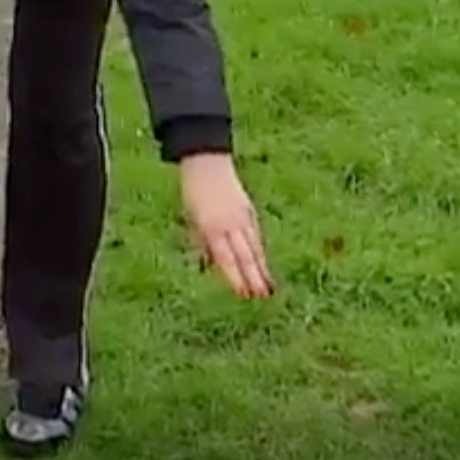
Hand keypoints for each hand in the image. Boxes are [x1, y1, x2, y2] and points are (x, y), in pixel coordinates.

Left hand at [179, 152, 273, 299]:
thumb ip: (201, 241)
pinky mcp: (249, 211)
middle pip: (245, 256)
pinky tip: (264, 263)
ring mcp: (242, 217)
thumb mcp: (191, 218)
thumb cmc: (193, 192)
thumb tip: (212, 263)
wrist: (207, 163)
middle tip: (263, 297)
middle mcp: (230, 224)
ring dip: (261, 268)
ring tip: (269, 286)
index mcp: (212, 227)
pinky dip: (260, 250)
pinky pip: (256, 235)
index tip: (244, 294)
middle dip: (254, 277)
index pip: (226, 258)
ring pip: (254, 247)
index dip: (236, 277)